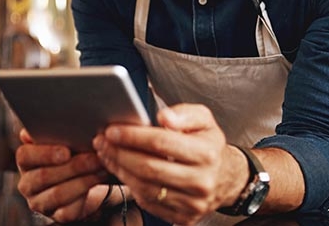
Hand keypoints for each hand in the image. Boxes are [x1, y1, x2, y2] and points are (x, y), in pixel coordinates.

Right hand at [15, 129, 111, 221]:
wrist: (82, 181)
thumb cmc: (72, 153)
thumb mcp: (64, 140)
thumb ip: (55, 130)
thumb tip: (47, 120)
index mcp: (26, 160)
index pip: (25, 155)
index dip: (45, 153)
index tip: (66, 151)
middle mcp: (27, 183)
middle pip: (44, 175)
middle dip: (73, 166)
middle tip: (95, 157)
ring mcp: (39, 201)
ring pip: (58, 193)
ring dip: (83, 180)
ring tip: (101, 168)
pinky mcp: (56, 215)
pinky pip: (68, 210)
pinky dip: (85, 196)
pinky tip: (98, 183)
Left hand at [93, 104, 247, 225]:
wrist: (226, 178)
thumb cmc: (208, 145)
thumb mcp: (204, 120)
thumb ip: (185, 113)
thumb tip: (164, 116)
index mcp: (207, 154)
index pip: (161, 143)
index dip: (132, 136)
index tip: (112, 130)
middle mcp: (202, 181)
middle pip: (148, 167)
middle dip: (119, 153)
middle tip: (102, 141)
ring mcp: (192, 203)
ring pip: (145, 187)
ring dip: (120, 170)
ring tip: (107, 154)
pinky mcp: (183, 217)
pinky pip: (148, 202)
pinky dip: (130, 186)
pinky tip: (121, 171)